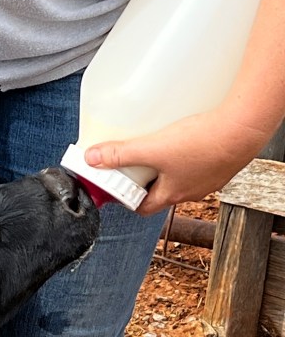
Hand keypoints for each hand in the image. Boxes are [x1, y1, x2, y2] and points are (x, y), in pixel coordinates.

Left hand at [84, 109, 271, 214]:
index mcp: (172, 194)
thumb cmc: (204, 144)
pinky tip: (184, 134)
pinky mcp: (219, 160)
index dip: (125, 198)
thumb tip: (91, 159)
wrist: (244, 129)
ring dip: (164, 163)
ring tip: (154, 143)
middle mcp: (191, 190)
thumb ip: (121, 154)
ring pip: (178, 174)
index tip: (114, 183)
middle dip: (143, 177)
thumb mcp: (153, 149)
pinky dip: (185, 152)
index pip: (142, 207)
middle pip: (158, 189)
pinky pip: (196, 160)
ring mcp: (208, 176)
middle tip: (131, 159)